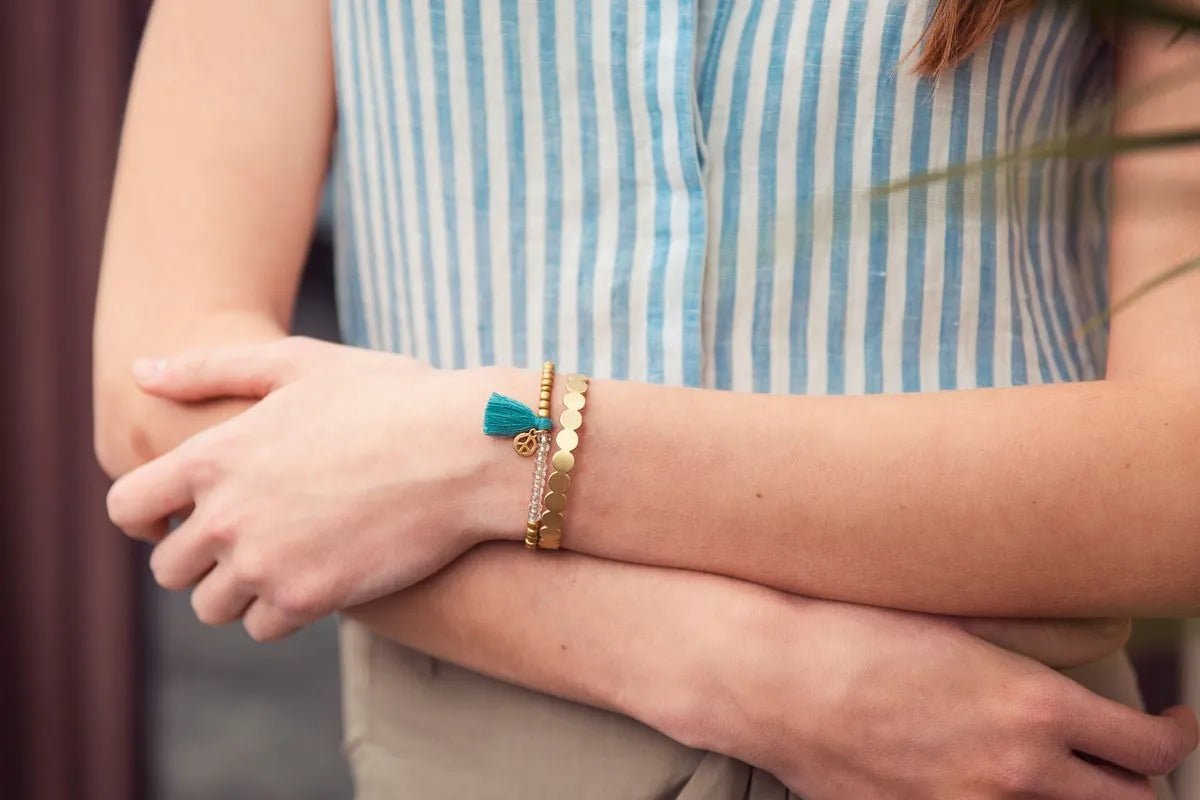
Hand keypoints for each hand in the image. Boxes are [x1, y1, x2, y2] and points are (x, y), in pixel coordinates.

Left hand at [106, 337, 516, 639]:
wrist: (467, 450)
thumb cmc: (391, 398)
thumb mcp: (300, 363)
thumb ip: (211, 368)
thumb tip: (140, 370)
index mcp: (214, 455)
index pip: (128, 508)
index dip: (146, 515)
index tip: (177, 516)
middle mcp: (226, 515)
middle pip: (169, 569)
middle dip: (201, 555)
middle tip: (250, 535)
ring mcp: (264, 563)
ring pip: (212, 606)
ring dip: (240, 588)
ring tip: (286, 556)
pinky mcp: (307, 599)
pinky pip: (262, 627)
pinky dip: (282, 609)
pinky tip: (317, 574)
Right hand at [670, 595, 1195, 799]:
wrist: (770, 679)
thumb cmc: (853, 633)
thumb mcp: (957, 616)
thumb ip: (1045, 631)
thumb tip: (1109, 632)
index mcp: (1033, 709)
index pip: (1147, 747)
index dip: (1174, 735)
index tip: (1170, 724)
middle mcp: (1014, 773)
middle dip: (1142, 782)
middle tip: (1127, 758)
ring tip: (1062, 774)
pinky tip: (986, 781)